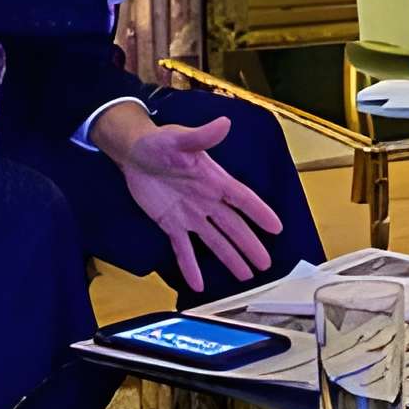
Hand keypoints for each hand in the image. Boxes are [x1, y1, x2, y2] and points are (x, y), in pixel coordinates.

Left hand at [104, 111, 284, 292]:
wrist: (132, 152)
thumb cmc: (158, 142)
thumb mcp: (178, 138)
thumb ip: (201, 135)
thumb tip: (224, 124)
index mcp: (214, 180)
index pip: (242, 199)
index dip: (259, 213)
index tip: (276, 228)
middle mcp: (207, 200)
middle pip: (233, 227)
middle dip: (250, 245)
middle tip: (266, 264)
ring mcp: (190, 214)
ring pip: (215, 241)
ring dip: (230, 258)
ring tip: (245, 276)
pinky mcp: (170, 224)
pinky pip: (182, 249)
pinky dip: (190, 267)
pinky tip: (197, 284)